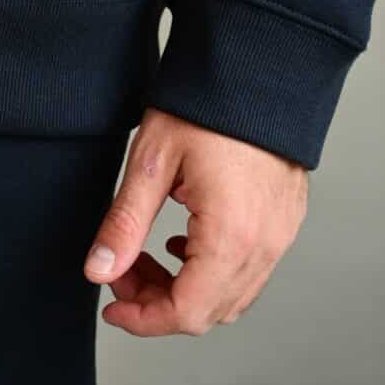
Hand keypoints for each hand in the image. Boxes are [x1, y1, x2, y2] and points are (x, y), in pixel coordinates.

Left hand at [82, 107, 307, 334]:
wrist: (256, 65)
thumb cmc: (204, 105)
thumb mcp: (151, 161)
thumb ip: (125, 223)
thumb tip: (98, 271)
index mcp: (230, 235)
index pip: (186, 313)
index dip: (143, 319)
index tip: (111, 305)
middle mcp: (264, 246)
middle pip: (209, 311)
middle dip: (158, 303)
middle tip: (122, 269)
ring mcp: (281, 235)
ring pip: (232, 297)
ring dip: (185, 289)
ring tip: (148, 254)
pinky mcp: (285, 221)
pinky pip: (251, 272)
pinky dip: (213, 272)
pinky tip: (185, 241)